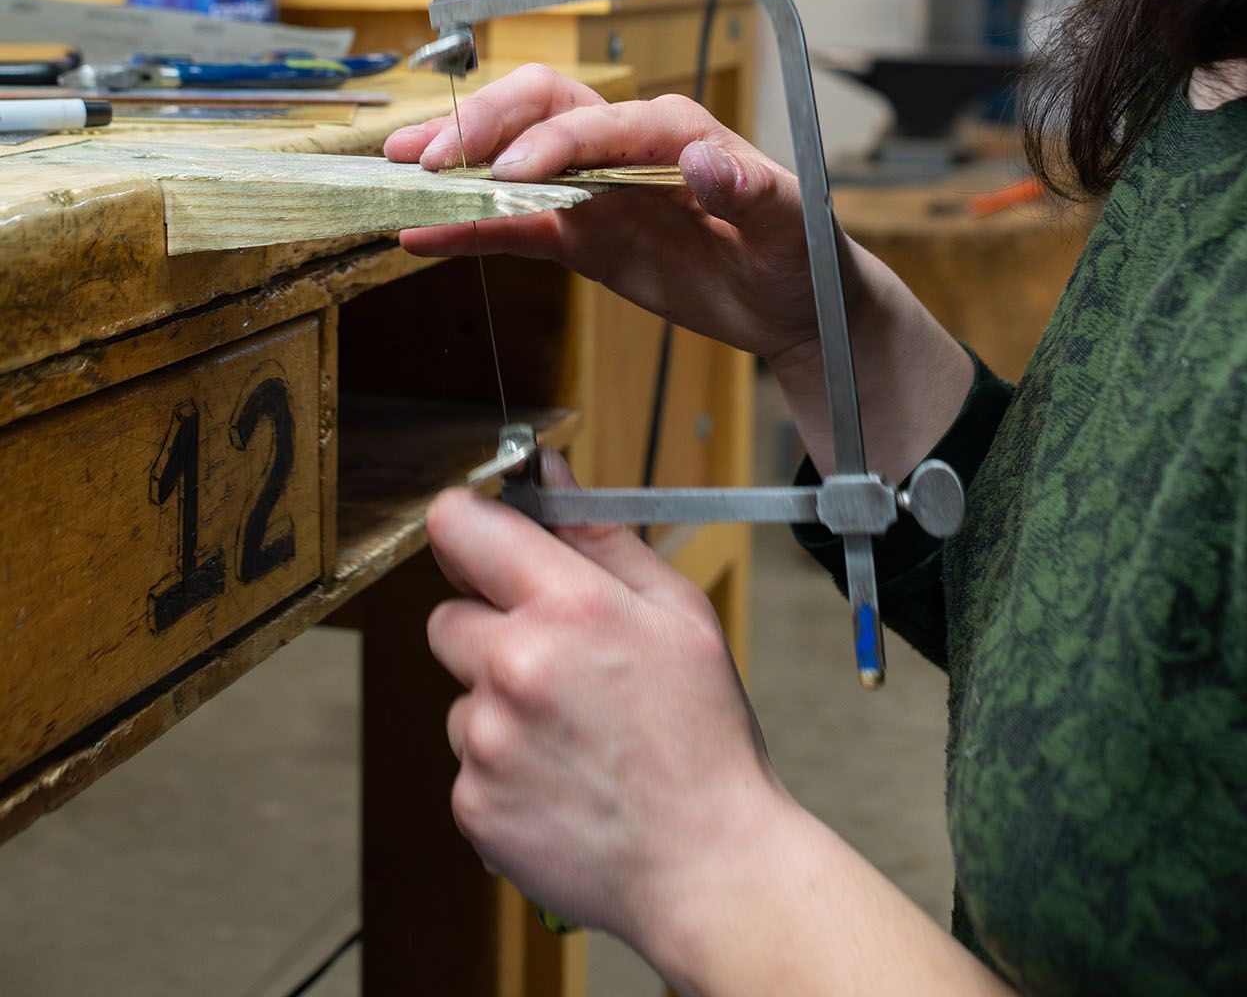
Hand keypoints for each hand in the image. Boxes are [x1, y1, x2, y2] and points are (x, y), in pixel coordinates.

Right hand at [385, 63, 849, 366]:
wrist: (797, 302)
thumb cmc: (802, 252)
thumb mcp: (790, 222)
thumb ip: (749, 190)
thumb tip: (706, 158)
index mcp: (673, 130)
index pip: (598, 121)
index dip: (552, 143)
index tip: (513, 172)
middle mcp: (624, 146)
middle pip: (539, 109)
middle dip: (483, 127)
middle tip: (429, 158)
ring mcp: (597, 190)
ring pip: (512, 159)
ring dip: (457, 162)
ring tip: (395, 173)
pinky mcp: (583, 236)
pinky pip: (515, 228)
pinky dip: (467, 230)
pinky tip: (419, 236)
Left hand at [426, 452, 792, 955]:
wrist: (708, 864)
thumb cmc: (702, 736)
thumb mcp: (676, 613)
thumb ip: (599, 536)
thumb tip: (546, 474)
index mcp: (567, 606)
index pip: (461, 526)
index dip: (466, 525)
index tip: (480, 538)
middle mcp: (513, 667)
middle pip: (447, 616)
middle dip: (491, 628)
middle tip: (558, 662)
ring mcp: (487, 742)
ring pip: (461, 694)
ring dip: (498, 703)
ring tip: (573, 734)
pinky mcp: (472, 805)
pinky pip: (466, 761)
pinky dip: (502, 767)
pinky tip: (562, 779)